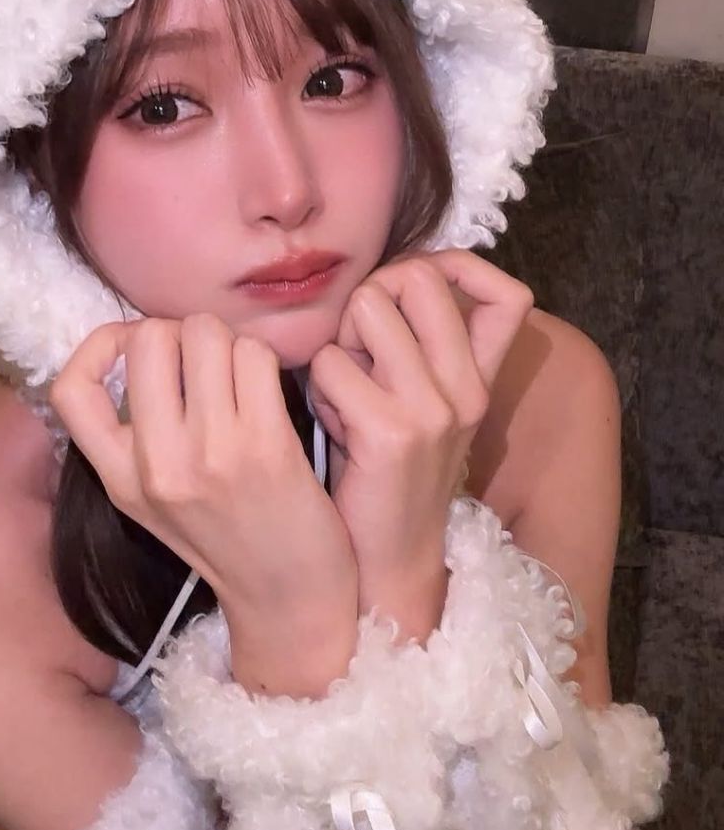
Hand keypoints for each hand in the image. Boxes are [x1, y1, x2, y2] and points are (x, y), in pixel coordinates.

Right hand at [49, 313, 358, 622]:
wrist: (287, 599)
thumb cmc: (225, 535)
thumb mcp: (149, 497)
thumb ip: (131, 433)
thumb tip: (135, 343)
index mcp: (120, 478)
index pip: (69, 390)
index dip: (99, 346)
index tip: (132, 349)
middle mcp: (158, 466)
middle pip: (149, 338)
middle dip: (180, 333)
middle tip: (203, 362)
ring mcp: (212, 454)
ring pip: (206, 334)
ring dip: (228, 343)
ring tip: (239, 378)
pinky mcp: (267, 447)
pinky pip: (255, 356)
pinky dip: (263, 360)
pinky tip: (269, 392)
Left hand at [307, 250, 533, 615]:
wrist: (387, 562)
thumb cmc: (383, 472)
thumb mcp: (418, 402)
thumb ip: (417, 345)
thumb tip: (389, 277)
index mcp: (481, 380)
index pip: (510, 293)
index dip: (454, 267)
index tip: (410, 290)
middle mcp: (468, 390)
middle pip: (419, 277)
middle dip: (372, 298)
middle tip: (358, 351)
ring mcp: (435, 410)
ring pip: (368, 306)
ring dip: (339, 343)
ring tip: (344, 391)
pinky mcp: (391, 432)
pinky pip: (331, 362)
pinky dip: (319, 387)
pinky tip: (334, 426)